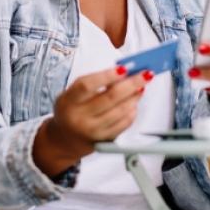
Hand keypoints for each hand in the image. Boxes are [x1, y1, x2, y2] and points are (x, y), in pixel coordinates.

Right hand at [33, 66, 152, 176]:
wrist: (64, 139)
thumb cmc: (72, 110)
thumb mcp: (72, 94)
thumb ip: (93, 82)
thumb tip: (122, 72)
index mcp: (68, 101)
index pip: (87, 85)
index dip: (106, 76)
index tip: (123, 69)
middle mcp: (80, 117)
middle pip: (110, 98)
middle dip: (131, 84)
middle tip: (144, 74)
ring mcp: (93, 131)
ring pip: (120, 111)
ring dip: (134, 97)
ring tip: (141, 87)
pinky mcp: (105, 141)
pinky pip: (124, 124)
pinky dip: (132, 111)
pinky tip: (134, 103)